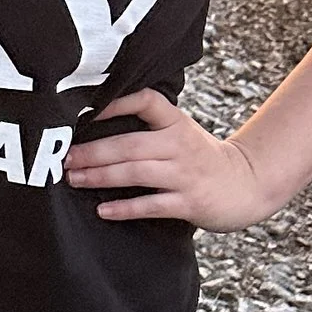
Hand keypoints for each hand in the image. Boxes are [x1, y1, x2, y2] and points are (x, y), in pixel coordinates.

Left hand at [65, 89, 282, 229]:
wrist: (246, 184)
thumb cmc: (202, 158)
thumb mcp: (181, 132)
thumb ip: (149, 127)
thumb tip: (95, 124)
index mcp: (176, 122)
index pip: (146, 101)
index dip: (116, 102)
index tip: (85, 111)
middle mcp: (180, 145)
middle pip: (129, 144)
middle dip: (93, 151)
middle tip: (65, 158)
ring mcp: (185, 174)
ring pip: (136, 172)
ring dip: (101, 176)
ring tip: (75, 179)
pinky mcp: (189, 202)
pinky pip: (152, 205)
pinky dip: (125, 208)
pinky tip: (103, 210)